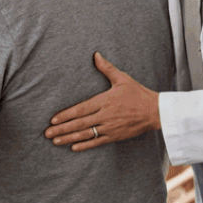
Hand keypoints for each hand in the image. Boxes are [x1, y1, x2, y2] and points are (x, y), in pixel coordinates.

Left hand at [44, 52, 159, 150]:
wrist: (155, 111)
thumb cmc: (138, 93)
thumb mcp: (122, 78)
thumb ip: (106, 68)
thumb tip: (95, 55)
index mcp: (104, 101)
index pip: (80, 109)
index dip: (66, 115)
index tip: (53, 119)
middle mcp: (105, 116)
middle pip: (79, 124)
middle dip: (62, 129)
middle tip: (47, 133)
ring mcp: (110, 128)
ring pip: (86, 135)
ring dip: (69, 138)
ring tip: (55, 141)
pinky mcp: (115, 136)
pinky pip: (97, 142)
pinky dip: (85, 145)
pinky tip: (73, 148)